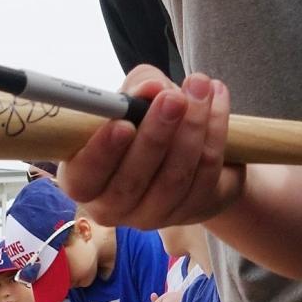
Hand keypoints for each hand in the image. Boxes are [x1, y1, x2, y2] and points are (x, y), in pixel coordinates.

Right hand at [58, 68, 242, 230]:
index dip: (101, 154)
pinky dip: (216, 132)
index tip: (123, 124)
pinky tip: (218, 100)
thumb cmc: (144, 118)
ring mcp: (154, 214)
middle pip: (132, 181)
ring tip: (201, 87)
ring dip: (193, 127)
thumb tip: (152, 88)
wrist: (185, 144)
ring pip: (175, 178)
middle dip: (156, 135)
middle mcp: (114, 205)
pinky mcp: (193, 210)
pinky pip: (207, 174)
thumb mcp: (134, 97)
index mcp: (84, 178)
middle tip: (174, 98)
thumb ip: (138, 88)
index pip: (83, 178)